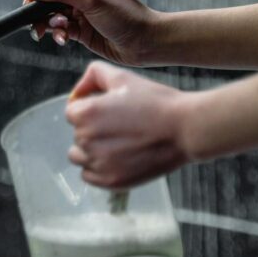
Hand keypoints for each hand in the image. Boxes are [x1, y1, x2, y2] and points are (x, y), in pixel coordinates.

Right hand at [17, 0, 162, 65]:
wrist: (147, 45)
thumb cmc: (127, 17)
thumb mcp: (92, 0)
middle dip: (41, 7)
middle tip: (35, 20)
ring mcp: (81, 10)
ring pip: (52, 13)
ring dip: (49, 23)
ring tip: (60, 31)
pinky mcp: (80, 29)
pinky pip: (60, 29)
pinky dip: (58, 34)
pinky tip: (64, 40)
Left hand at [65, 61, 191, 187]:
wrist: (185, 129)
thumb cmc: (155, 102)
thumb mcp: (123, 77)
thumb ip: (94, 75)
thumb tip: (77, 93)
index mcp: (85, 114)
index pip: (72, 113)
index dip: (91, 109)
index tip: (112, 112)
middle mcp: (86, 139)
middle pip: (77, 134)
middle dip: (94, 129)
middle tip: (122, 126)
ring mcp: (98, 163)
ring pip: (79, 157)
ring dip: (92, 150)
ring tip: (118, 144)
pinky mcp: (110, 181)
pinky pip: (89, 176)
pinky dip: (99, 169)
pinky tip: (118, 159)